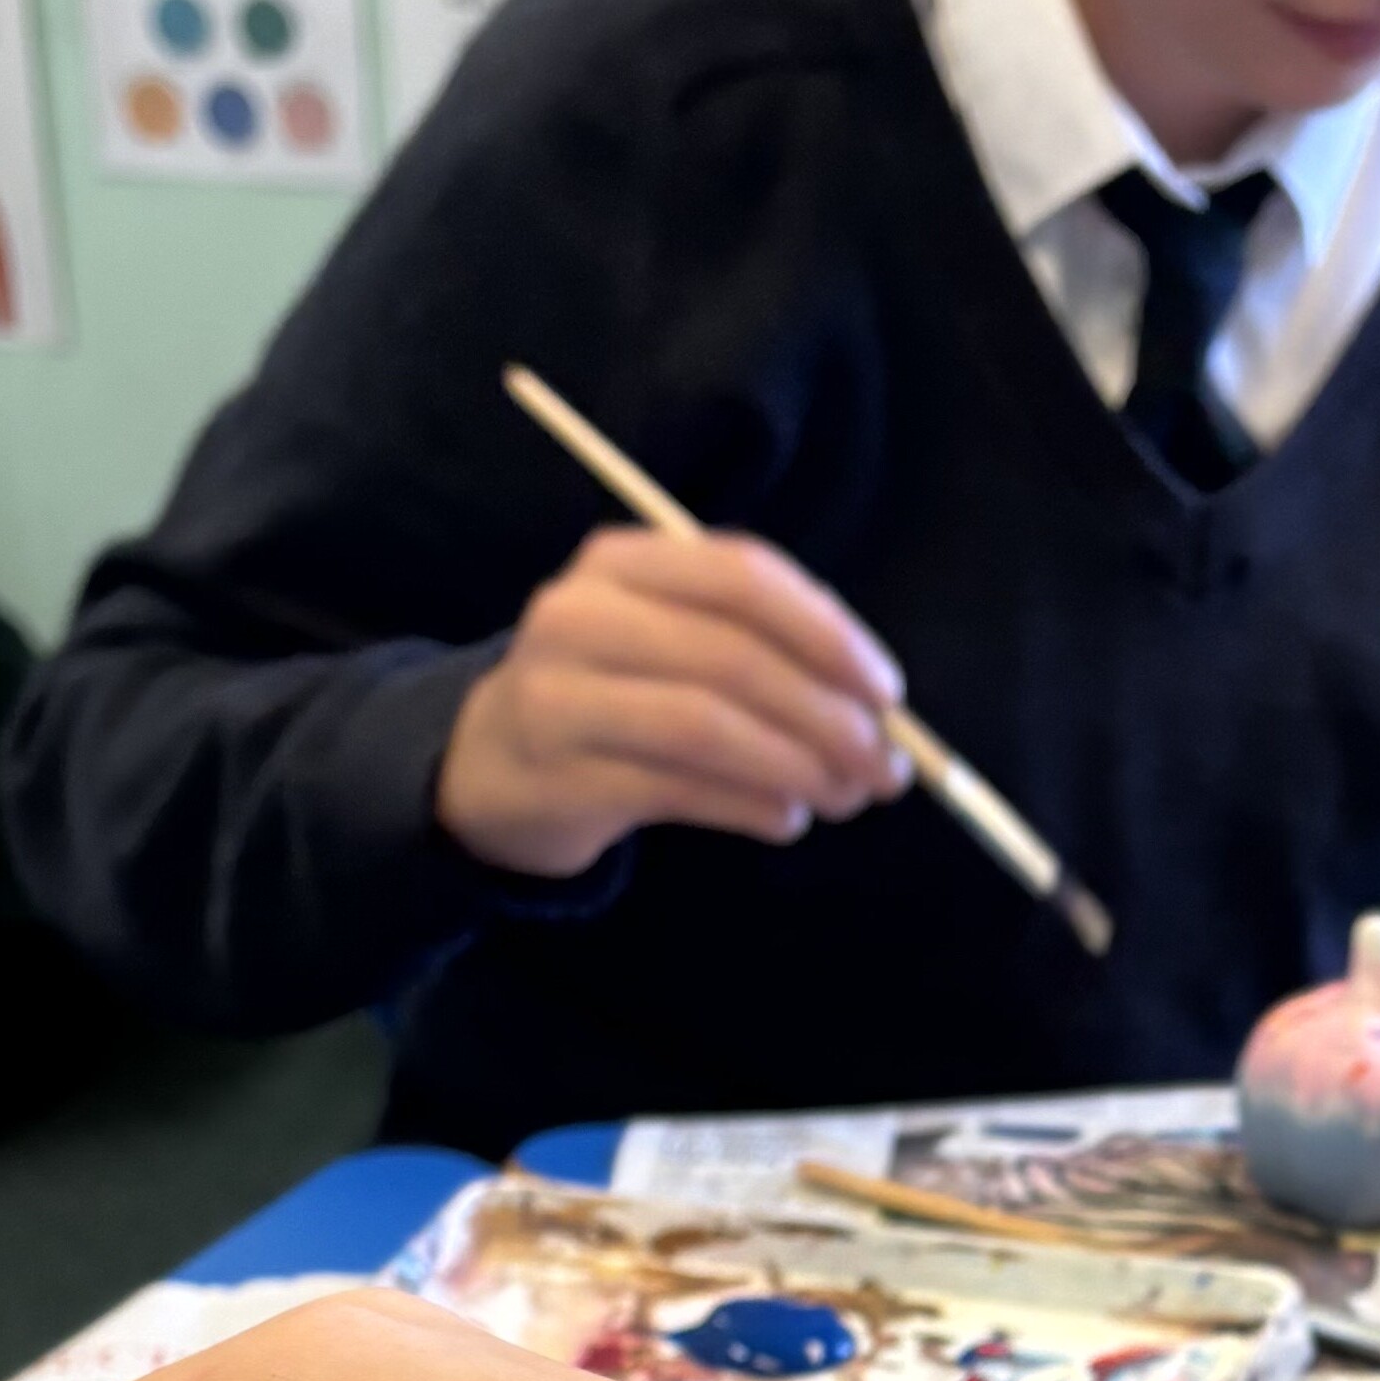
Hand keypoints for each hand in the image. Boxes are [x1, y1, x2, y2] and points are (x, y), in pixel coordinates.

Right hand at [437, 523, 911, 880]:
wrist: (490, 763)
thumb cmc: (613, 695)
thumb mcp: (671, 642)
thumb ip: (763, 651)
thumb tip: (879, 712)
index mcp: (623, 562)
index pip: (743, 578)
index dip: (829, 634)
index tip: (890, 693)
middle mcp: (580, 614)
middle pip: (732, 656)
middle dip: (827, 716)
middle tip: (886, 768)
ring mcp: (559, 696)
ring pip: (705, 725)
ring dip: (796, 766)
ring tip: (845, 798)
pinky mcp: (558, 776)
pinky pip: (677, 789)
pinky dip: (749, 806)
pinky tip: (786, 819)